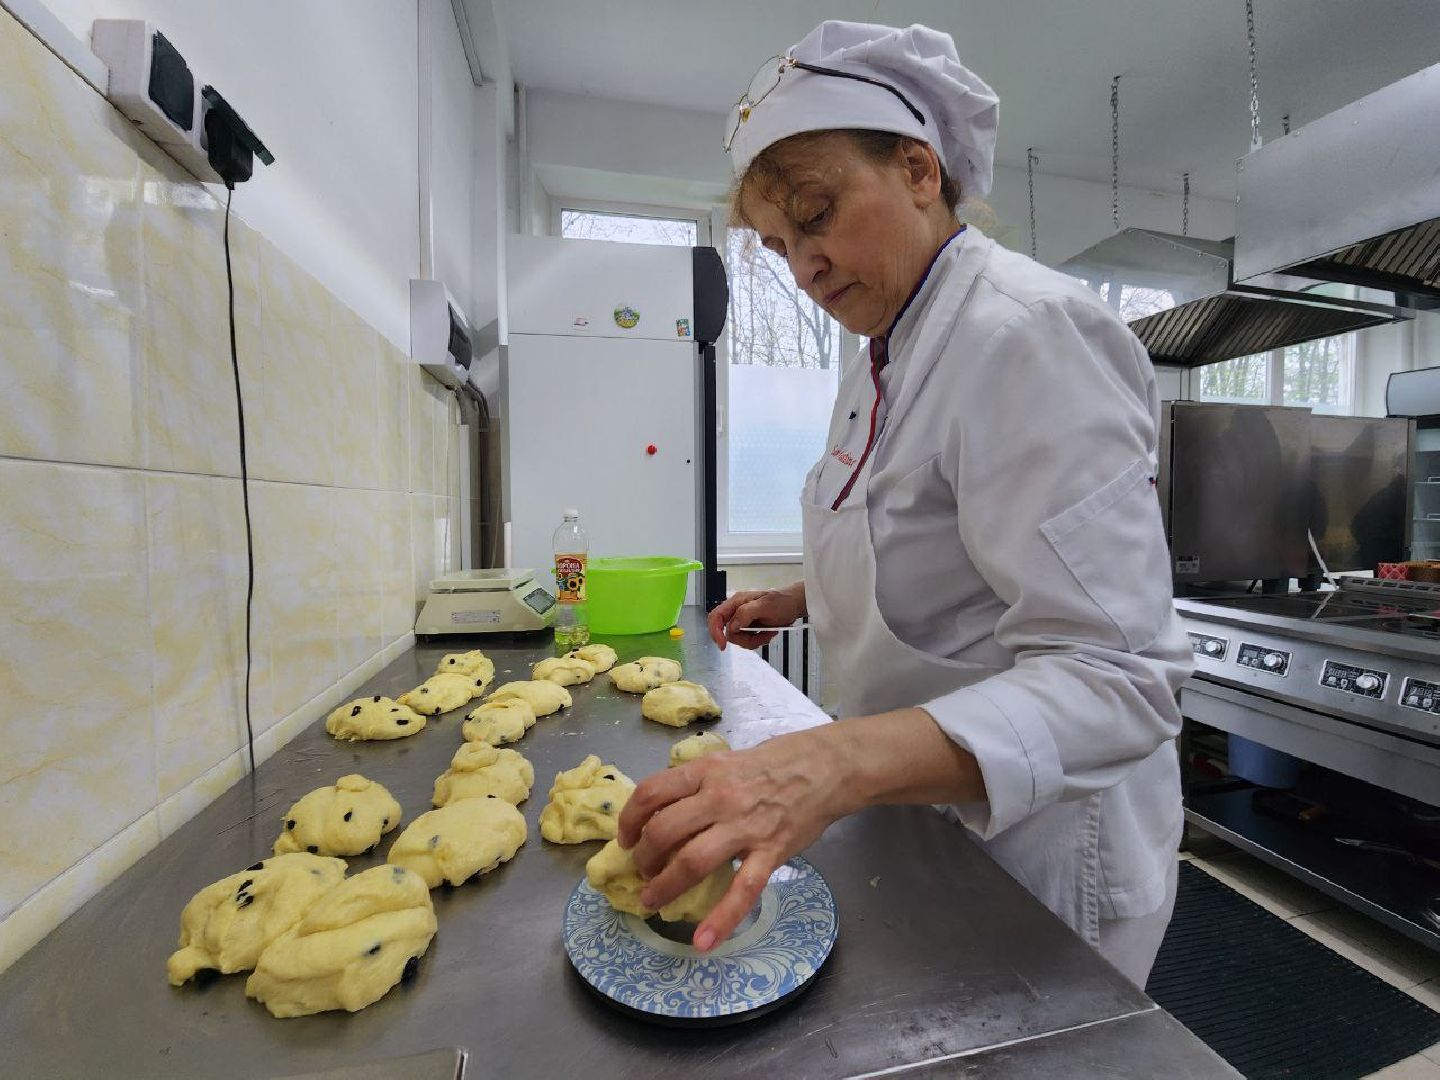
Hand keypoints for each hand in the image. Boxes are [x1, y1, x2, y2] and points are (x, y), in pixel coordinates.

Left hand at [617, 729, 850, 951]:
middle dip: (642, 858)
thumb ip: (699, 783)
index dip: (629, 820)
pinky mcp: (770, 852)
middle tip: (641, 871)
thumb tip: (665, 809)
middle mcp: (719, 797)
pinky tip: (703, 942)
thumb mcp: (728, 761)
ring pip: (691, 861)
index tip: (625, 838)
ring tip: (653, 900)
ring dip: (664, 886)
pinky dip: (721, 920)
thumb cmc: (776, 762)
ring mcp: (745, 826)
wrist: (826, 766)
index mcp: (706, 771)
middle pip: (663, 831)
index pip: (651, 793)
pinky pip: (742, 890)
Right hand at [707, 585, 804, 650]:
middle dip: (744, 638)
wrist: (794, 605)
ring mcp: (743, 620)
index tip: (723, 645)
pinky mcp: (749, 628)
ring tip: (768, 633)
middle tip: (760, 635)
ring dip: (754, 640)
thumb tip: (731, 626)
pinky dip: (758, 641)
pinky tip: (768, 633)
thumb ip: (745, 613)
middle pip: (728, 633)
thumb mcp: (764, 606)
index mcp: (736, 602)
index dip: (715, 632)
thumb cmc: (782, 601)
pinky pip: (747, 641)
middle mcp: (736, 611)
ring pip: (738, 639)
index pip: (716, 617)